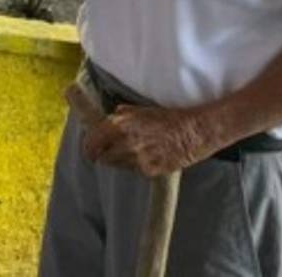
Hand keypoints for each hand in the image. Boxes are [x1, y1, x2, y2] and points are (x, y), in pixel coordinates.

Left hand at [84, 105, 216, 175]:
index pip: (91, 143)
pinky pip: (133, 170)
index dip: (89, 147)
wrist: (192, 132)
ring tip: (132, 151)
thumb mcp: (139, 110)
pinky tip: (146, 156)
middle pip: (102, 158)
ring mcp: (137, 159)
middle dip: (104, 154)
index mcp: (118, 126)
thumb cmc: (166, 118)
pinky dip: (135, 166)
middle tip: (109, 151)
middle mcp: (125, 143)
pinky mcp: (149, 170)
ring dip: (119, 160)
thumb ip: (120, 116)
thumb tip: (107, 120)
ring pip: (117, 165)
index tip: (89, 150)